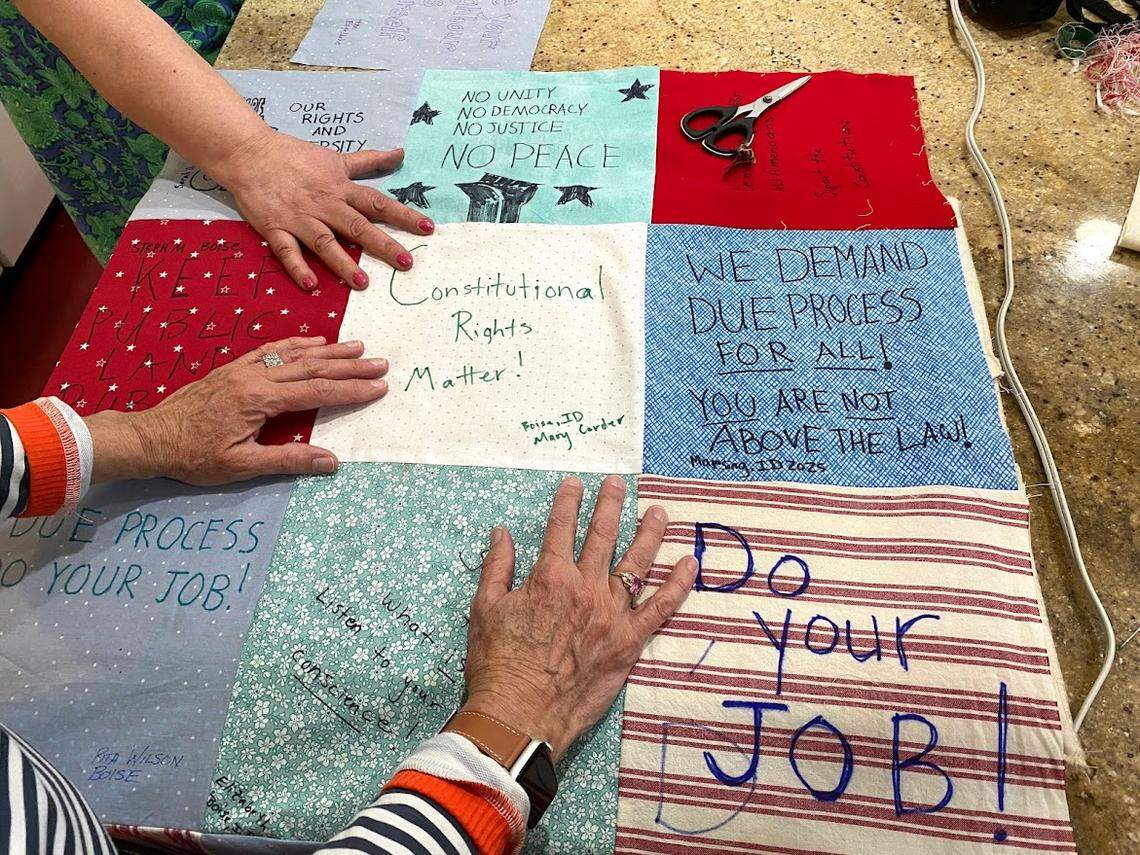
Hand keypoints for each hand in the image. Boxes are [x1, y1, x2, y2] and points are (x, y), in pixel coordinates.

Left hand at [85, 337, 386, 485]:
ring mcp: (244, 369)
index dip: (351, 390)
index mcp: (259, 400)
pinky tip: (314, 341)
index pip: (317, 393)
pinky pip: (272, 350)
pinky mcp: (234, 369)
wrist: (150, 438)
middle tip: (381, 363)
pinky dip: (297, 344)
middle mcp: (255, 377)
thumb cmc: (193, 456)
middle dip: (349, 366)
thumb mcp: (241, 466)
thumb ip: (289, 461)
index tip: (378, 388)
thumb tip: (332, 462)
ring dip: (329, 350)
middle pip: (312, 367)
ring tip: (357, 346)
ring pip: (295, 355)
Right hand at [214, 129, 433, 290]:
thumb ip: (369, 161)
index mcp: (340, 188)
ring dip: (343, 263)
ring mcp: (299, 217)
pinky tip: (311, 285)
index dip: (404, 216)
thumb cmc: (293, 155)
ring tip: (363, 283)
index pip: (378, 203)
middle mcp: (324, 204)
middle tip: (406, 263)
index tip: (427, 228)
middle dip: (383, 245)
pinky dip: (298, 267)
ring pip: (325, 242)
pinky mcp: (274, 227)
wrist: (247, 152)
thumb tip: (401, 153)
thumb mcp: (335, 157)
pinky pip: (287, 251)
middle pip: (358, 226)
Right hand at [462, 475, 697, 759]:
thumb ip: (497, 567)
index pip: (562, 527)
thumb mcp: (485, 608)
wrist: (520, 713)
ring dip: (649, 534)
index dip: (569, 501)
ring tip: (659, 513)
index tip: (575, 483)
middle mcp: (585, 588)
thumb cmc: (498, 663)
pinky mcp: (629, 642)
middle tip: (619, 484)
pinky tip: (690, 565)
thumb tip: (502, 533)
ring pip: (636, 564)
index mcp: (549, 577)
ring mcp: (610, 614)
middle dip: (611, 505)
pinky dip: (678, 586)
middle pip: (603, 536)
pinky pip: (660, 609)